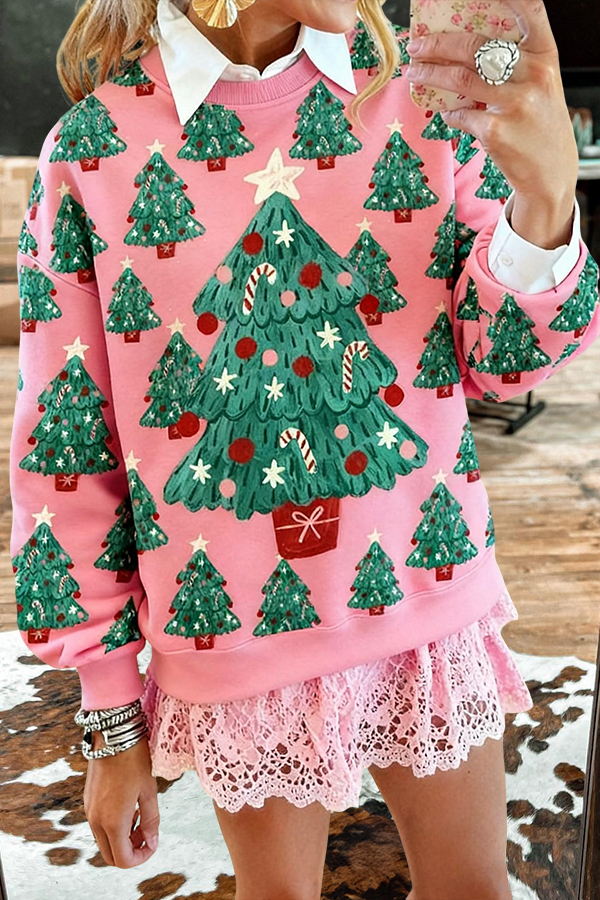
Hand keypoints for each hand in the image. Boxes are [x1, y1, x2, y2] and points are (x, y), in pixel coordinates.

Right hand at [84, 735, 159, 867]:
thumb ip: (151, 820)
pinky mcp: (88, 800)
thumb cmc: (134, 760)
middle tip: (147, 834)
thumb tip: (152, 841)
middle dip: (130, 851)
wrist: (112, 734)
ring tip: (140, 817)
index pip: (124, 860)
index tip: (153, 843)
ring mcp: (89, 810)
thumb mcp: (149, 790)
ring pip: (104, 841)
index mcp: (112, 821)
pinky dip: (114, 826)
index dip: (142, 857)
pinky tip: (128, 806)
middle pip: (111, 855)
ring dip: (122, 838)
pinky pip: (99, 825)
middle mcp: (96, 820)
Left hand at [405, 0, 578, 204]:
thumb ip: (513, 64)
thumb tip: (459, 50)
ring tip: (413, 72)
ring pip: (459, 78)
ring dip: (429, 74)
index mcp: (546, 55)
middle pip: (475, 46)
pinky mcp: (495, 131)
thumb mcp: (539, 85)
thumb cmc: (540, 124)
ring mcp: (515, 103)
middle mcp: (533, 74)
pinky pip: (459, 115)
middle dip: (438, 44)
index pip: (531, 11)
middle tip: (416, 45)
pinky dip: (449, 114)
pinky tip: (447, 113)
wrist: (550, 173)